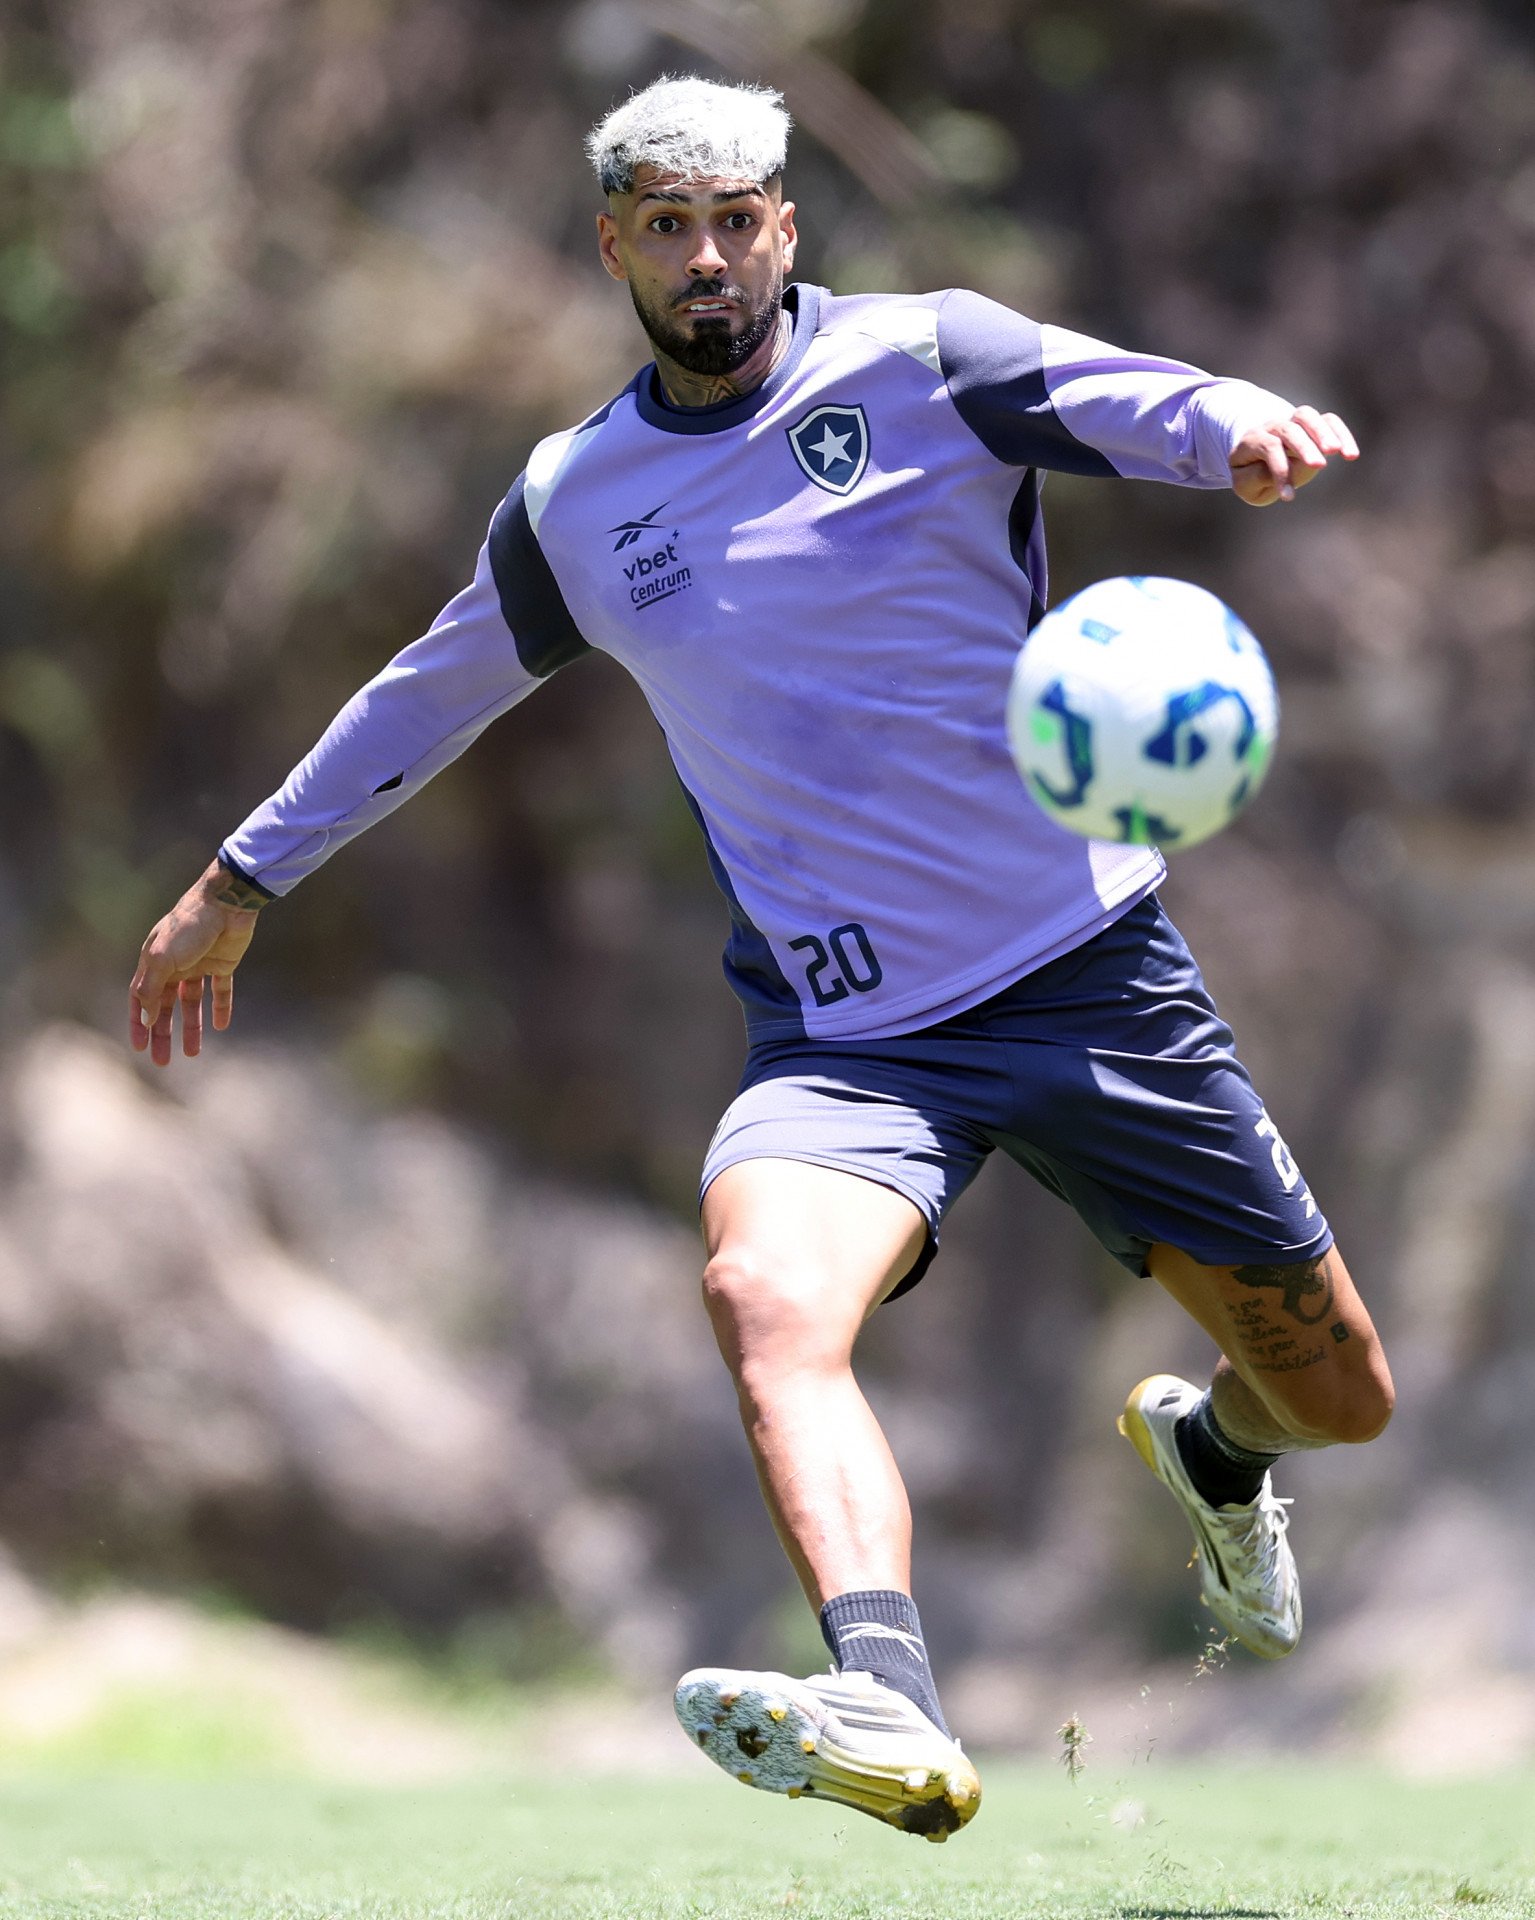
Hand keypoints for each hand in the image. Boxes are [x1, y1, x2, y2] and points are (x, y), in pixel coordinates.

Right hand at [130, 860, 264, 1065]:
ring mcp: (199, 964)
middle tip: (163, 1061)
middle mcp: (175, 964)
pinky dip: (220, 1008)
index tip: (139, 1047)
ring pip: (192, 1002)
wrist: (228, 903)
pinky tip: (221, 1026)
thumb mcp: (163, 957)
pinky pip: (220, 991)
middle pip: (166, 1006)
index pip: (141, 998)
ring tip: (192, 1053)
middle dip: (163, 1034)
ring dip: (191, 1027)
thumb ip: (151, 987)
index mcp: (154, 961)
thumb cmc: (189, 925)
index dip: (139, 1023)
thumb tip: (144, 1017)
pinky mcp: (224, 963)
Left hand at [1229, 405, 1358, 506]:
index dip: (1280, 470)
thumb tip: (1279, 471)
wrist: (1256, 458)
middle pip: (1289, 429)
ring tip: (1337, 452)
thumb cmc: (1250, 476)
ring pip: (1307, 416)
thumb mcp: (1245, 484)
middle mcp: (1272, 427)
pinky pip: (1328, 420)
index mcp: (1252, 440)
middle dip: (1305, 446)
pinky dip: (1341, 434)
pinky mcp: (1312, 425)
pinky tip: (1351, 455)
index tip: (1289, 497)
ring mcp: (1292, 422)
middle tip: (1319, 466)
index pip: (1268, 448)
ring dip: (1323, 432)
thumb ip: (1255, 478)